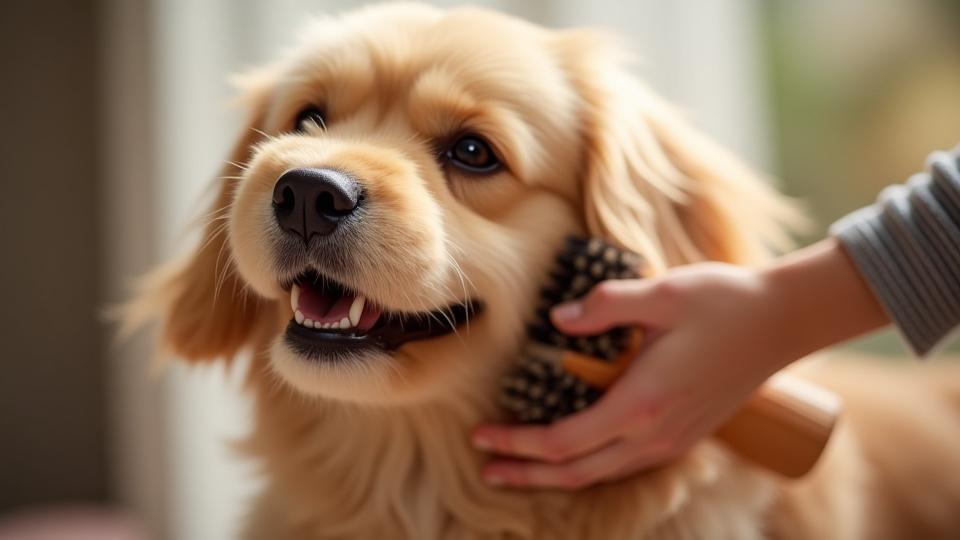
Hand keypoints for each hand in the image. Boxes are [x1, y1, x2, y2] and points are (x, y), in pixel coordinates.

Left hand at [472, 239, 886, 489]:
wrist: (783, 321)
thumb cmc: (723, 302)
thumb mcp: (662, 293)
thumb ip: (605, 305)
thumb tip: (557, 319)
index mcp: (642, 403)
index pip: (564, 442)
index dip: (519, 443)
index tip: (482, 436)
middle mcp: (656, 434)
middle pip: (577, 472)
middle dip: (527, 473)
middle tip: (487, 468)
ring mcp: (674, 440)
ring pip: (602, 473)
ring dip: (556, 474)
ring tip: (520, 468)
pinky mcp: (685, 435)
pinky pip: (626, 464)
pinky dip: (590, 465)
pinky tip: (574, 452)